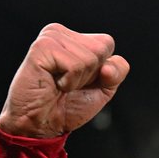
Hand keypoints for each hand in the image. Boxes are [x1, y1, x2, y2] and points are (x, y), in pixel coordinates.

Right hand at [0, 24, 128, 137]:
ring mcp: (50, 38)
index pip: (107, 43)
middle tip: (68, 83)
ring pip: (90, 58)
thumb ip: (116, 72)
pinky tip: (53, 83)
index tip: (81, 81)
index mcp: (74, 39)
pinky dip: (69, 82)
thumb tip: (107, 66)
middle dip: (91, 74)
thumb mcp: (103, 89)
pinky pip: (74, 66)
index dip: (102, 70)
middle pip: (101, 48)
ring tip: (59, 84)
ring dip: (78, 80)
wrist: (42, 124)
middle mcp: (61, 33)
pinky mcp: (41, 47)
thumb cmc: (67, 106)